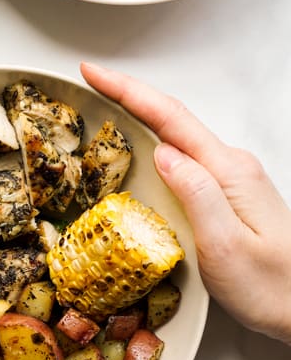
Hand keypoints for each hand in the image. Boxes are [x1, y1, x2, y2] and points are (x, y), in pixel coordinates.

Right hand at [80, 62, 290, 344]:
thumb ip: (196, 193)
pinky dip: (155, 141)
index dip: (128, 90)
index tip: (93, 72)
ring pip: (177, 136)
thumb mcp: (225, 245)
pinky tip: (140, 147)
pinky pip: (185, 158)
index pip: (170, 118)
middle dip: (128, 94)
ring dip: (140, 115)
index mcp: (227, 171)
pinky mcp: (227, 194)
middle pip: (172, 118)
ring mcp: (230, 179)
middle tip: (89, 81)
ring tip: (105, 104)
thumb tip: (163, 152)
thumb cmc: (270, 286)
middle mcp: (230, 166)